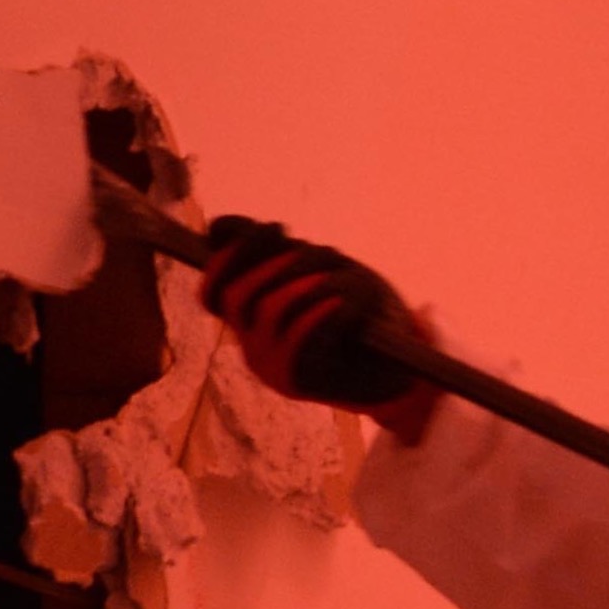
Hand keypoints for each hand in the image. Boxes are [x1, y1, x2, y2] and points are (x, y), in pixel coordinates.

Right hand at [198, 218, 442, 441]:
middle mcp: (251, 347)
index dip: (227, 258)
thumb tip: (218, 225)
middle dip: (268, 261)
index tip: (270, 231)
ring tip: (327, 276)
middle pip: (234, 296)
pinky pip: (294, 339)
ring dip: (297, 285)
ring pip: (266, 311)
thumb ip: (278, 254)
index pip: (211, 294)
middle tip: (302, 246)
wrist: (397, 376)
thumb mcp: (317, 276)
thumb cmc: (359, 319)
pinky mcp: (295, 383)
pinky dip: (316, 314)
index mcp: (250, 325)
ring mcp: (269, 367)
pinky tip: (338, 302)